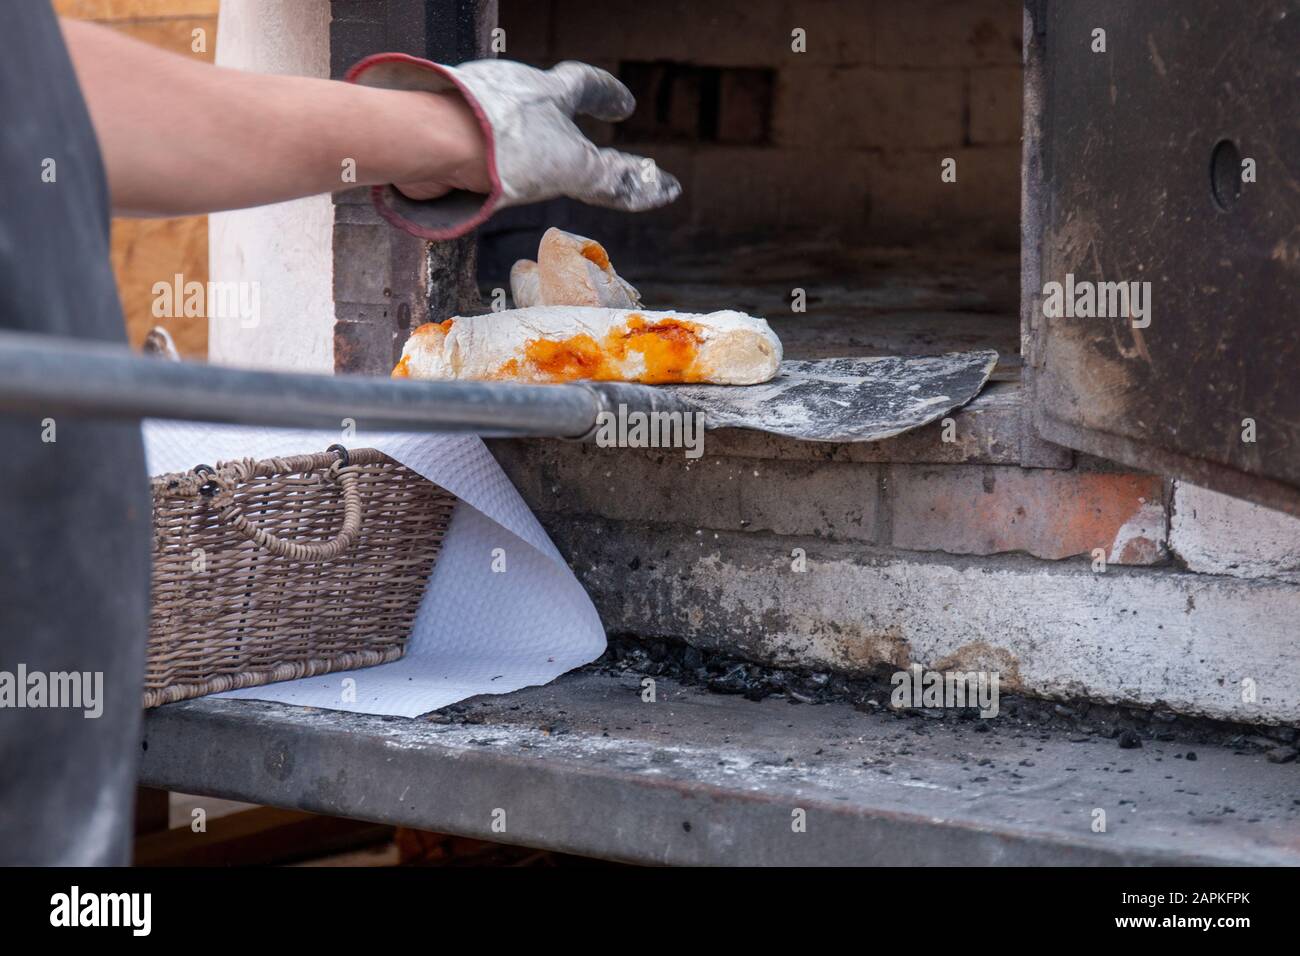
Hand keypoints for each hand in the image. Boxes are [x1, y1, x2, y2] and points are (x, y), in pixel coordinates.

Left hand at [348, 55, 681, 239]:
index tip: (623, 105)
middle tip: (574, 129)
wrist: (429, 142)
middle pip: (539, 97)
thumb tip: (660, 189)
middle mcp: (506, 90)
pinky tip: (478, 179)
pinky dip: (481, 158)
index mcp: (544, 89)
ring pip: (502, 118)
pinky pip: (468, 141)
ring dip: (518, 138)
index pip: (585, 84)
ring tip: (524, 165)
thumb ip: (615, 180)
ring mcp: (470, 106)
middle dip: (558, 115)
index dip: (607, 95)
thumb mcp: (574, 167)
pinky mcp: (438, 128)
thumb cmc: (504, 146)